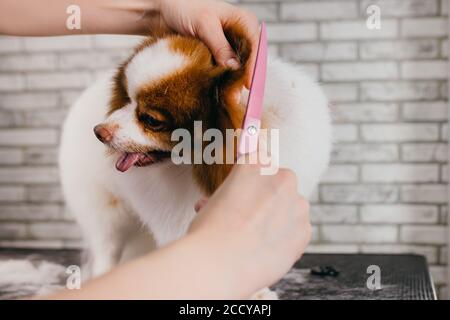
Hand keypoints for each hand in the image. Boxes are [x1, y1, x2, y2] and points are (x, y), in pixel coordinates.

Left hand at [158, 0, 259, 87]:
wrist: (164, 11)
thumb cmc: (185, 7)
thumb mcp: (204, 24)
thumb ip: (220, 45)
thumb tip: (234, 66)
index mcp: (244, 22)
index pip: (255, 46)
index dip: (253, 66)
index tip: (248, 83)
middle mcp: (240, 36)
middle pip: (248, 62)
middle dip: (242, 79)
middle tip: (234, 96)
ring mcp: (229, 48)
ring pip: (237, 70)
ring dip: (232, 85)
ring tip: (227, 99)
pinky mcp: (218, 58)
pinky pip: (224, 73)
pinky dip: (222, 83)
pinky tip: (219, 93)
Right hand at [187, 156, 311, 297]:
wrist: (219, 264)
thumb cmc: (209, 231)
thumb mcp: (213, 201)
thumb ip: (232, 194)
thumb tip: (233, 201)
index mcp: (255, 163)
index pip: (259, 158)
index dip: (251, 178)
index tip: (245, 189)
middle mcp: (281, 178)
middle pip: (279, 183)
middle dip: (266, 198)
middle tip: (247, 218)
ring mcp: (297, 204)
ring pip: (291, 207)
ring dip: (278, 217)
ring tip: (255, 238)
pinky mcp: (305, 230)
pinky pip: (298, 230)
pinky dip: (286, 238)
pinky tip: (265, 248)